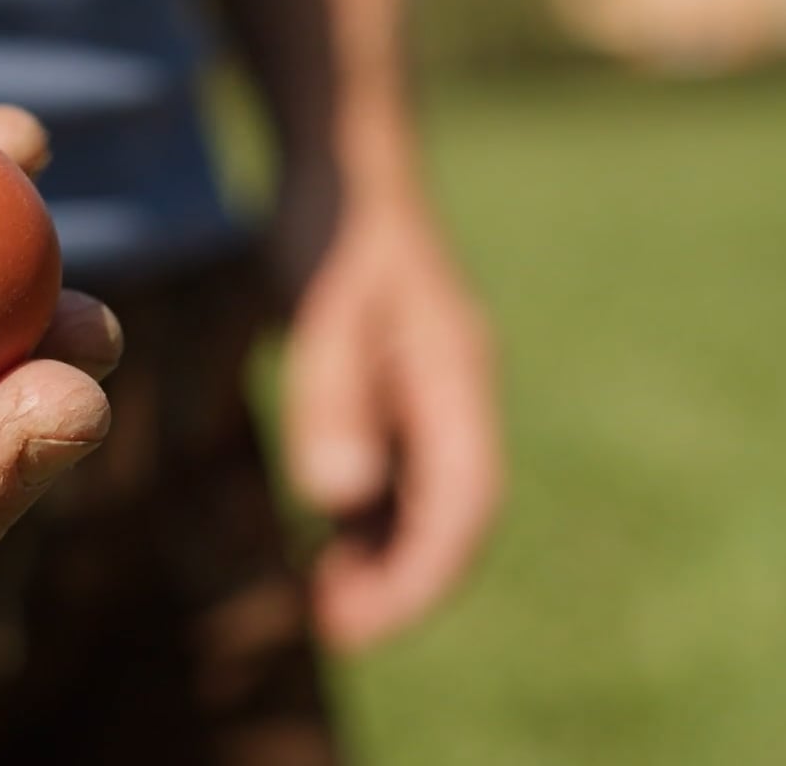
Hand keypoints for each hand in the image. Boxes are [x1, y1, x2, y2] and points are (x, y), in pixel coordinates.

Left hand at [284, 204, 500, 650]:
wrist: (340, 156)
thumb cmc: (330, 225)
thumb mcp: (323, 307)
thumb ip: (333, 396)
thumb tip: (338, 497)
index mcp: (457, 376)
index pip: (465, 503)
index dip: (422, 573)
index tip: (362, 623)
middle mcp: (456, 389)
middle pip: (452, 510)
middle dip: (404, 579)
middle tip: (333, 628)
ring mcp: (431, 386)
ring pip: (424, 494)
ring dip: (385, 552)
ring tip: (324, 602)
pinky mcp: (398, 379)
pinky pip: (396, 466)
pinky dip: (367, 512)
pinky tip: (320, 539)